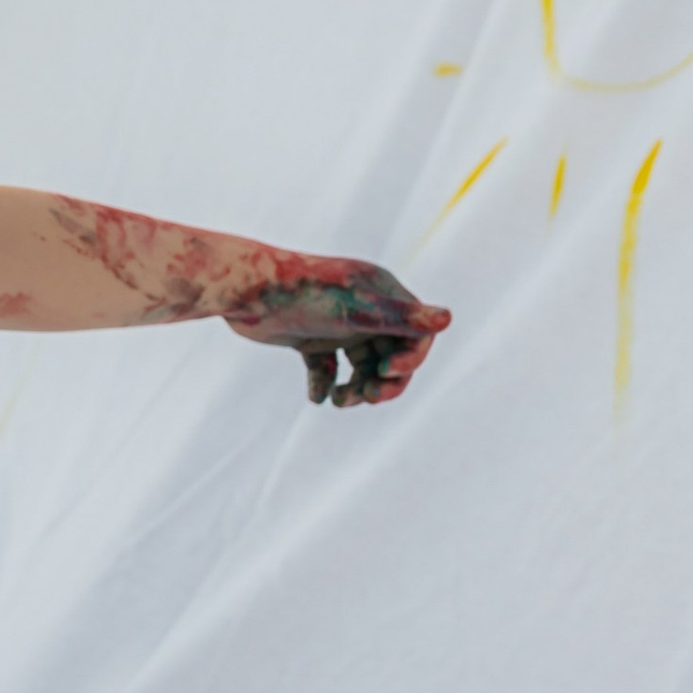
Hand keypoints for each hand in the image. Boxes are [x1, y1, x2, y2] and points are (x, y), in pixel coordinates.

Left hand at [219, 258, 449, 407]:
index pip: (416, 335)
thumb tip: (449, 319)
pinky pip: (328, 368)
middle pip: (391, 355)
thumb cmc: (304, 295)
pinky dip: (326, 384)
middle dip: (383, 381)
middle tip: (365, 397)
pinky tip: (317, 395)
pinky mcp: (309, 338)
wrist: (244, 291)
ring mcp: (335, 324)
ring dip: (355, 388)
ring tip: (338, 401)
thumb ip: (401, 318)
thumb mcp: (356, 310)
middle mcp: (363, 308)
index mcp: (381, 295)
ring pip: (360, 366)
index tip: (385, 374)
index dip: (410, 360)